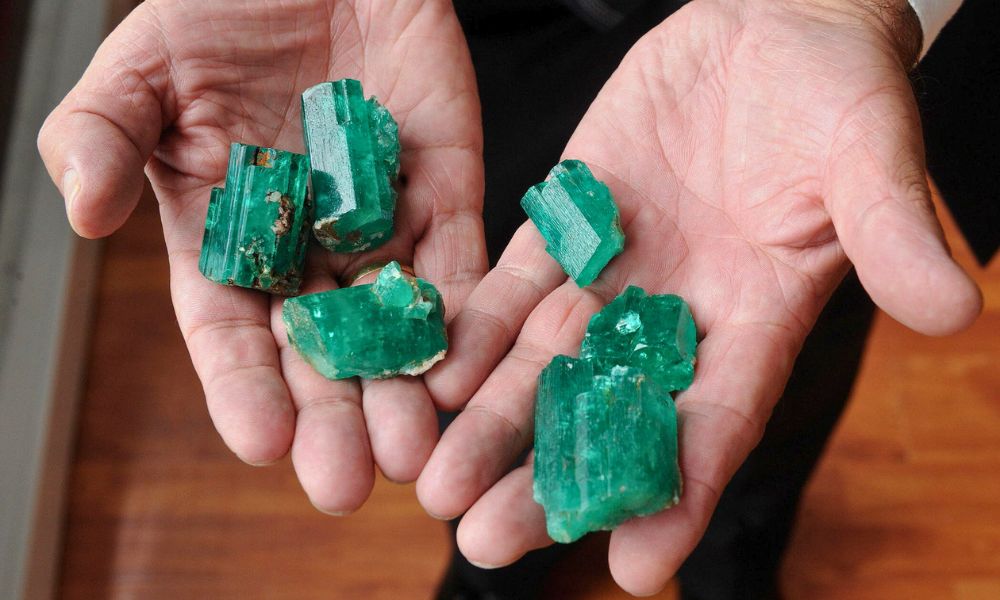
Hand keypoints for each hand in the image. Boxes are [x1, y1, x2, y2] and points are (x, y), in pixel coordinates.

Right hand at [38, 0, 485, 512]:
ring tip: (415, 446)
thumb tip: (84, 213)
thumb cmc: (221, 8)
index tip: (260, 442)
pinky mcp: (446, 188)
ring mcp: (381, 222)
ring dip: (405, 386)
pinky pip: (459, 256)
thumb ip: (103, 135)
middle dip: (334, 416)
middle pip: (321, 349)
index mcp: (230, 240)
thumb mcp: (143, 69)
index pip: (232, 331)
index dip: (243, 388)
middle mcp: (309, 248)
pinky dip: (463, 309)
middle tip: (349, 483)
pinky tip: (466, 365)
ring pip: (394, 321)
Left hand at [417, 0, 980, 592]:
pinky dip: (476, 329)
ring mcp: (617, 272)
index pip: (718, 421)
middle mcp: (678, 314)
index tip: (634, 567)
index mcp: (758, 319)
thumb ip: (892, 231)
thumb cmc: (838, 93)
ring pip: (544, 361)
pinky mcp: (570, 222)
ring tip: (435, 484)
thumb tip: (952, 309)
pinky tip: (431, 375)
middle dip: (547, 477)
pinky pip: (515, 284)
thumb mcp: (869, 157)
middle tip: (483, 543)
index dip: (679, 493)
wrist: (772, 28)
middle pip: (608, 412)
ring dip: (490, 421)